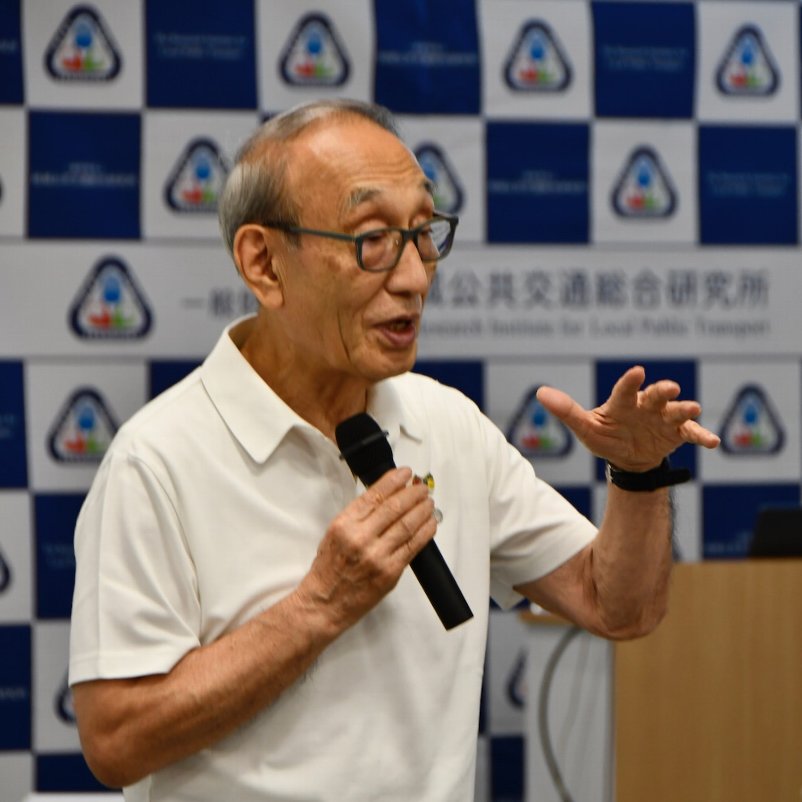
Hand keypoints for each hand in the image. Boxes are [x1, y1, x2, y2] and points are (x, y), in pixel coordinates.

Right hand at [298, 467, 436, 629]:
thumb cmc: (329, 568)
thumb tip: (388, 495)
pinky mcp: (390, 571)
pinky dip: (425, 532)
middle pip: (395, 506)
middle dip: (414, 493)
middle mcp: (360, 536)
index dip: (394, 480)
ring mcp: (377, 555)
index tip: (406, 473)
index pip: (375, 494)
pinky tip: (431, 523)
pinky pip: (413, 546)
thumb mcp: (336, 533)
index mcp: (344, 523)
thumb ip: (359, 515)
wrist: (324, 603)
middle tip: (422, 488)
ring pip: (408, 524)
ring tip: (429, 503)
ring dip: (423, 510)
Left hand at [535, 365, 719, 471]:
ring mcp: (664, 418)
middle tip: (669, 388)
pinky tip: (712, 442)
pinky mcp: (678, 433)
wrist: (627, 458)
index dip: (630, 382)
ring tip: (692, 410)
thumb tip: (540, 393)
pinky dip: (703, 436)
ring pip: (677, 410)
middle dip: (663, 390)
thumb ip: (566, 411)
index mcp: (623, 402)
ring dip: (685, 409)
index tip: (636, 372)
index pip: (625, 390)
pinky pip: (692, 434)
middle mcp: (646, 405)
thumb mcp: (584, 428)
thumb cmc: (605, 437)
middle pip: (656, 394)